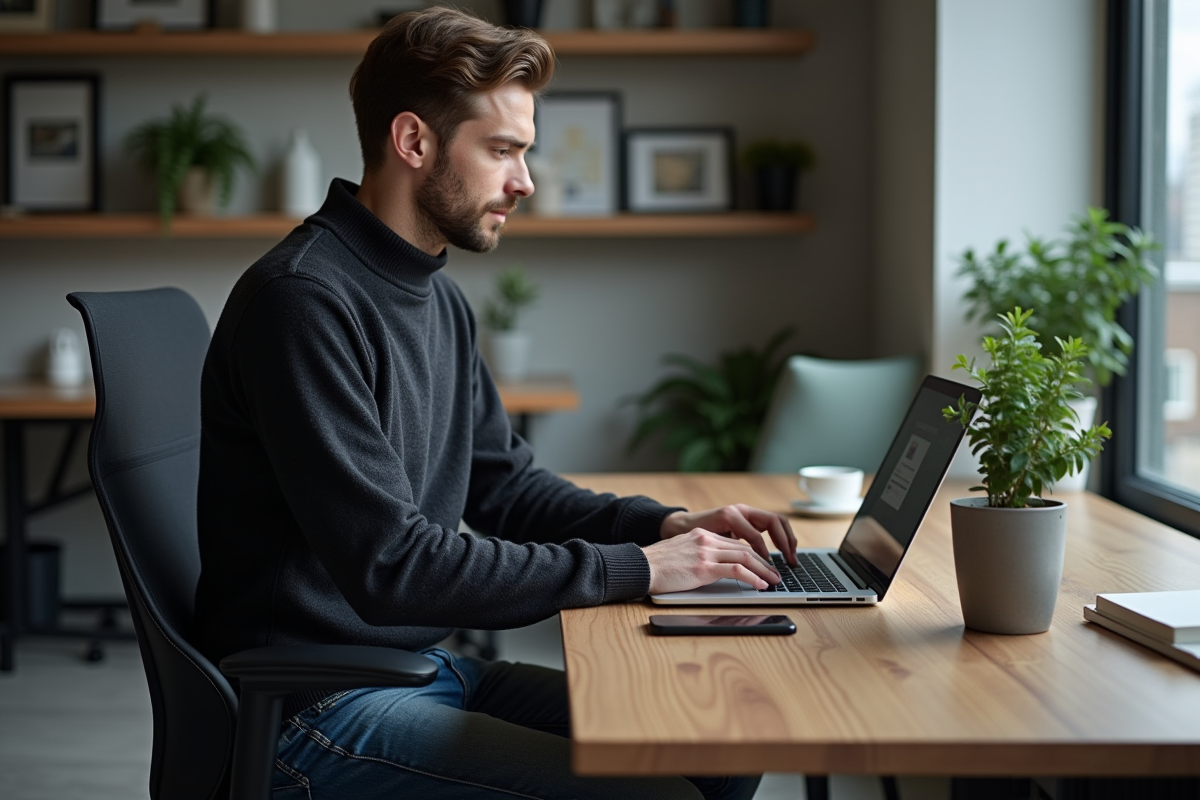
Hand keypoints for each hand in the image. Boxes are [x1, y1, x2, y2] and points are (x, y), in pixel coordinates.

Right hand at [642, 529, 780, 593]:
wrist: (641, 566)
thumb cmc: (656, 565)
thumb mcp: (681, 553)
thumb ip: (699, 556)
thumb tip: (714, 569)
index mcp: (701, 535)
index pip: (734, 544)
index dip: (752, 556)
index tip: (762, 566)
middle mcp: (706, 540)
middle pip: (744, 549)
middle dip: (763, 563)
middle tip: (775, 575)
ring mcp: (705, 552)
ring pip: (745, 558)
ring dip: (763, 571)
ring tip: (773, 582)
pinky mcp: (704, 566)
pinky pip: (736, 570)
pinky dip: (752, 578)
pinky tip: (760, 585)